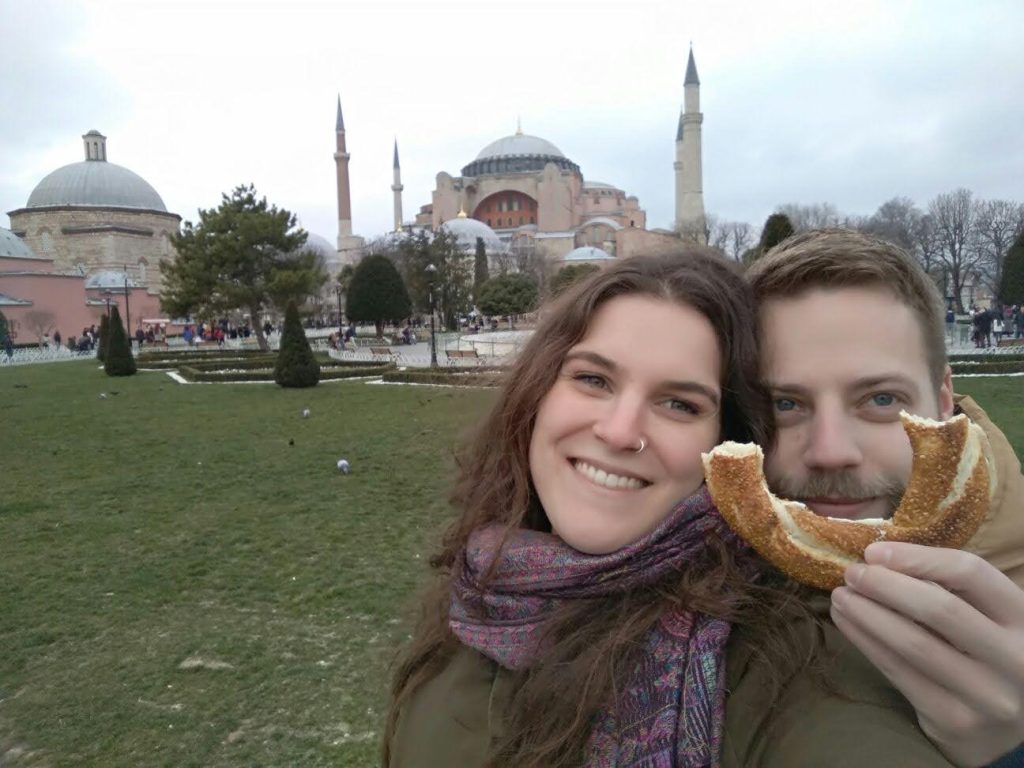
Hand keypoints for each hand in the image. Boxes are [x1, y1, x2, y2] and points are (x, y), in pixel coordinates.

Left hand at [829, 541, 1023, 767]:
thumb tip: (881, 560)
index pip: (971, 573)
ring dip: (867, 614)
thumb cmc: (989, 658)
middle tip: (852, 573)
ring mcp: (986, 693)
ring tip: (840, 596)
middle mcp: (1014, 657)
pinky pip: (899, 672)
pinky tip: (846, 624)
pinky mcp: (954, 720)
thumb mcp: (990, 621)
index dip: (918, 557)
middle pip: (940, 608)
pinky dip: (866, 642)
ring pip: (913, 643)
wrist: (1010, 734)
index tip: (873, 552)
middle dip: (885, 585)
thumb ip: (953, 592)